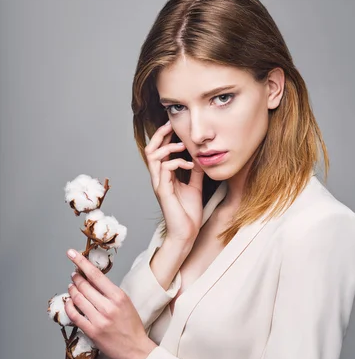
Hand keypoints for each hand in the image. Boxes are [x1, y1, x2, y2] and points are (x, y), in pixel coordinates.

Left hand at [65, 249, 156, 358]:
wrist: (135, 349)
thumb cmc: (132, 326)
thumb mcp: (126, 303)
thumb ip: (110, 292)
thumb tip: (93, 280)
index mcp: (119, 297)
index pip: (96, 275)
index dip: (81, 262)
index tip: (72, 254)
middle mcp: (108, 307)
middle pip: (84, 286)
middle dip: (76, 277)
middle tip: (74, 274)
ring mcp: (99, 320)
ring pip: (78, 299)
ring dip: (72, 290)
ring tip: (71, 286)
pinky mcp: (92, 331)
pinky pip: (74, 315)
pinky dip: (69, 306)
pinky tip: (69, 302)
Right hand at [145, 120, 204, 242]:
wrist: (186, 233)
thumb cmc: (188, 213)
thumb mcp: (195, 186)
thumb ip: (195, 172)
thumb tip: (200, 158)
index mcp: (165, 176)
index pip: (159, 151)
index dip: (164, 137)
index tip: (175, 126)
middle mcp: (159, 178)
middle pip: (151, 149)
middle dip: (160, 135)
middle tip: (171, 125)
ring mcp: (159, 184)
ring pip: (153, 157)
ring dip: (168, 147)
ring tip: (183, 145)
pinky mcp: (163, 191)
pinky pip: (164, 169)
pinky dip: (177, 162)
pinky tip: (189, 164)